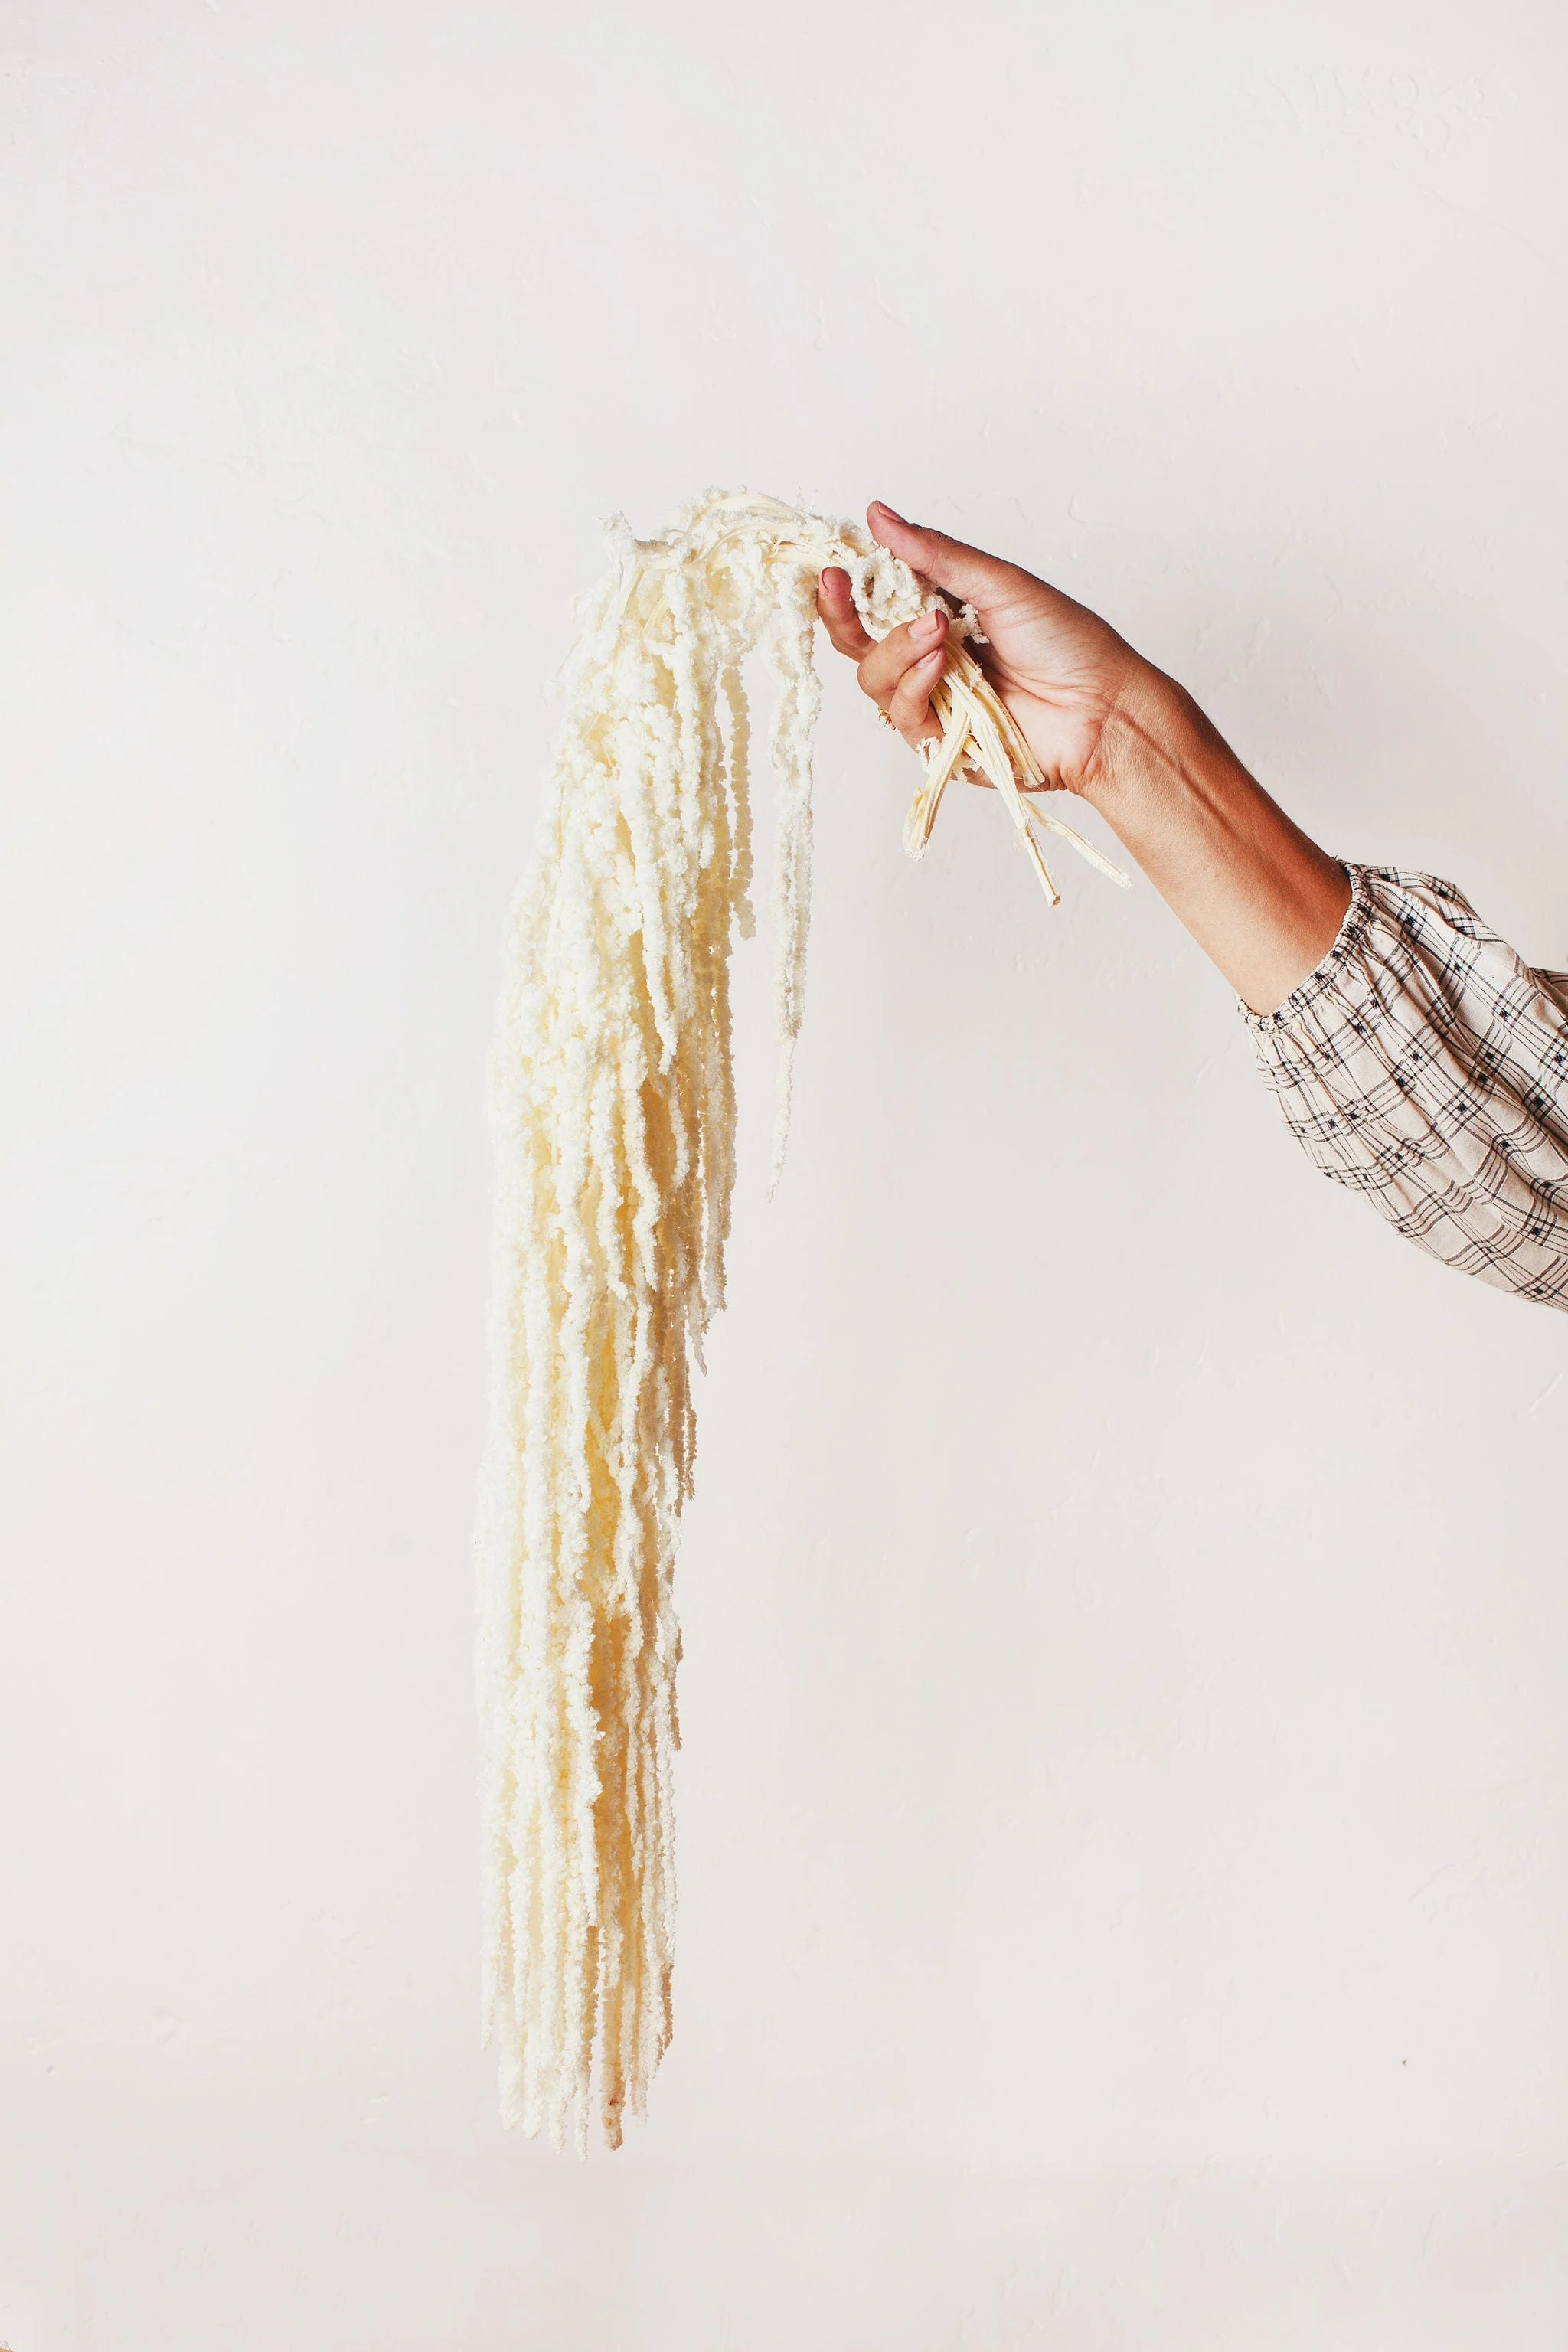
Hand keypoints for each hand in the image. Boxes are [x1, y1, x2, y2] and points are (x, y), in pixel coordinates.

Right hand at [816, 501, 1148, 796]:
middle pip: (857, 641)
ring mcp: (933, 700)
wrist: (1101, 709)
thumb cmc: (1067, 643)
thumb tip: (879, 516)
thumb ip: (935, 555)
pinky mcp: (940, 740)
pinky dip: (916, 685)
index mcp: (942, 613)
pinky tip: (944, 666)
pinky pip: (901, 715)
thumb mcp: (999, 583)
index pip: (876, 599)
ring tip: (938, 633)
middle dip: (842, 614)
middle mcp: (930, 656)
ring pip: (873, 677)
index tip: (834, 565)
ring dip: (897, 649)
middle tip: (840, 586)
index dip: (848, 585)